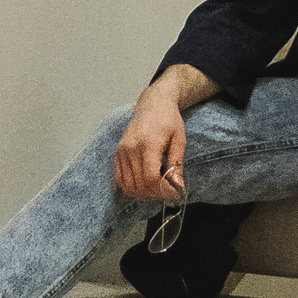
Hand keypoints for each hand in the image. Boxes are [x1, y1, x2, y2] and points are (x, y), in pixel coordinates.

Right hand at [114, 84, 188, 202]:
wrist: (153, 104)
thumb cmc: (169, 120)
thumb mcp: (179, 139)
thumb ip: (177, 163)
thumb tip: (178, 186)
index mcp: (148, 144)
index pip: (151, 178)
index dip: (163, 190)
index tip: (174, 192)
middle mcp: (131, 148)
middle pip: (140, 184)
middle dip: (155, 194)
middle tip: (167, 191)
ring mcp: (122, 151)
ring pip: (128, 185)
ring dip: (143, 193)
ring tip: (156, 188)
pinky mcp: (118, 153)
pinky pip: (119, 179)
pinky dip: (130, 187)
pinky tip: (143, 184)